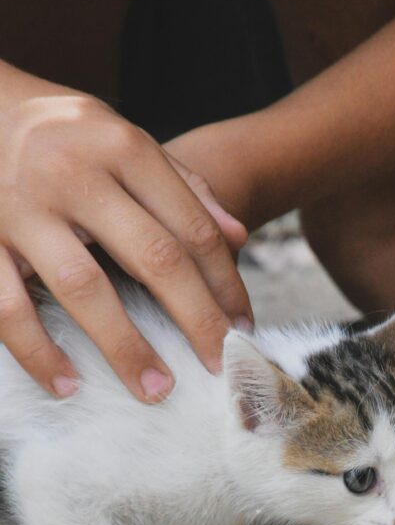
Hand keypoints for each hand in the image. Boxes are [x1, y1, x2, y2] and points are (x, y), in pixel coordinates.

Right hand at [0, 87, 252, 400]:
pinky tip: (68, 384)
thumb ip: (181, 184)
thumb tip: (237, 237)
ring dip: (124, 347)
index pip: (190, 224)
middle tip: (220, 365)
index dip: (225, 282)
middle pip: (153, 257)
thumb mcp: (124, 139)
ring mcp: (22, 208)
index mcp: (121, 146)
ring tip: (156, 390)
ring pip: (83, 287)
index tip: (242, 326)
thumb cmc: (63, 134)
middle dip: (195, 319)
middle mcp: (75, 173)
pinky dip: (38, 352)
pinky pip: (8, 308)